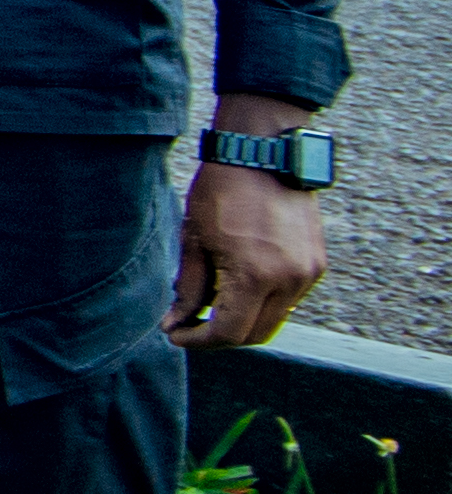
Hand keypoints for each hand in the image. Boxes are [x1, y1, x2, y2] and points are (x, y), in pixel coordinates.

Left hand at [174, 98, 327, 347]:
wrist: (265, 153)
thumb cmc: (221, 191)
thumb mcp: (194, 240)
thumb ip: (189, 289)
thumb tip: (176, 323)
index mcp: (256, 276)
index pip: (229, 332)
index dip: (199, 340)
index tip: (176, 335)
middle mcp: (290, 280)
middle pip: (256, 334)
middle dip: (220, 337)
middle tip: (190, 326)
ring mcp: (309, 273)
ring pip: (276, 320)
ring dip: (244, 322)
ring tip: (211, 306)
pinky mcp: (317, 264)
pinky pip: (290, 300)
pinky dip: (263, 304)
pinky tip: (238, 287)